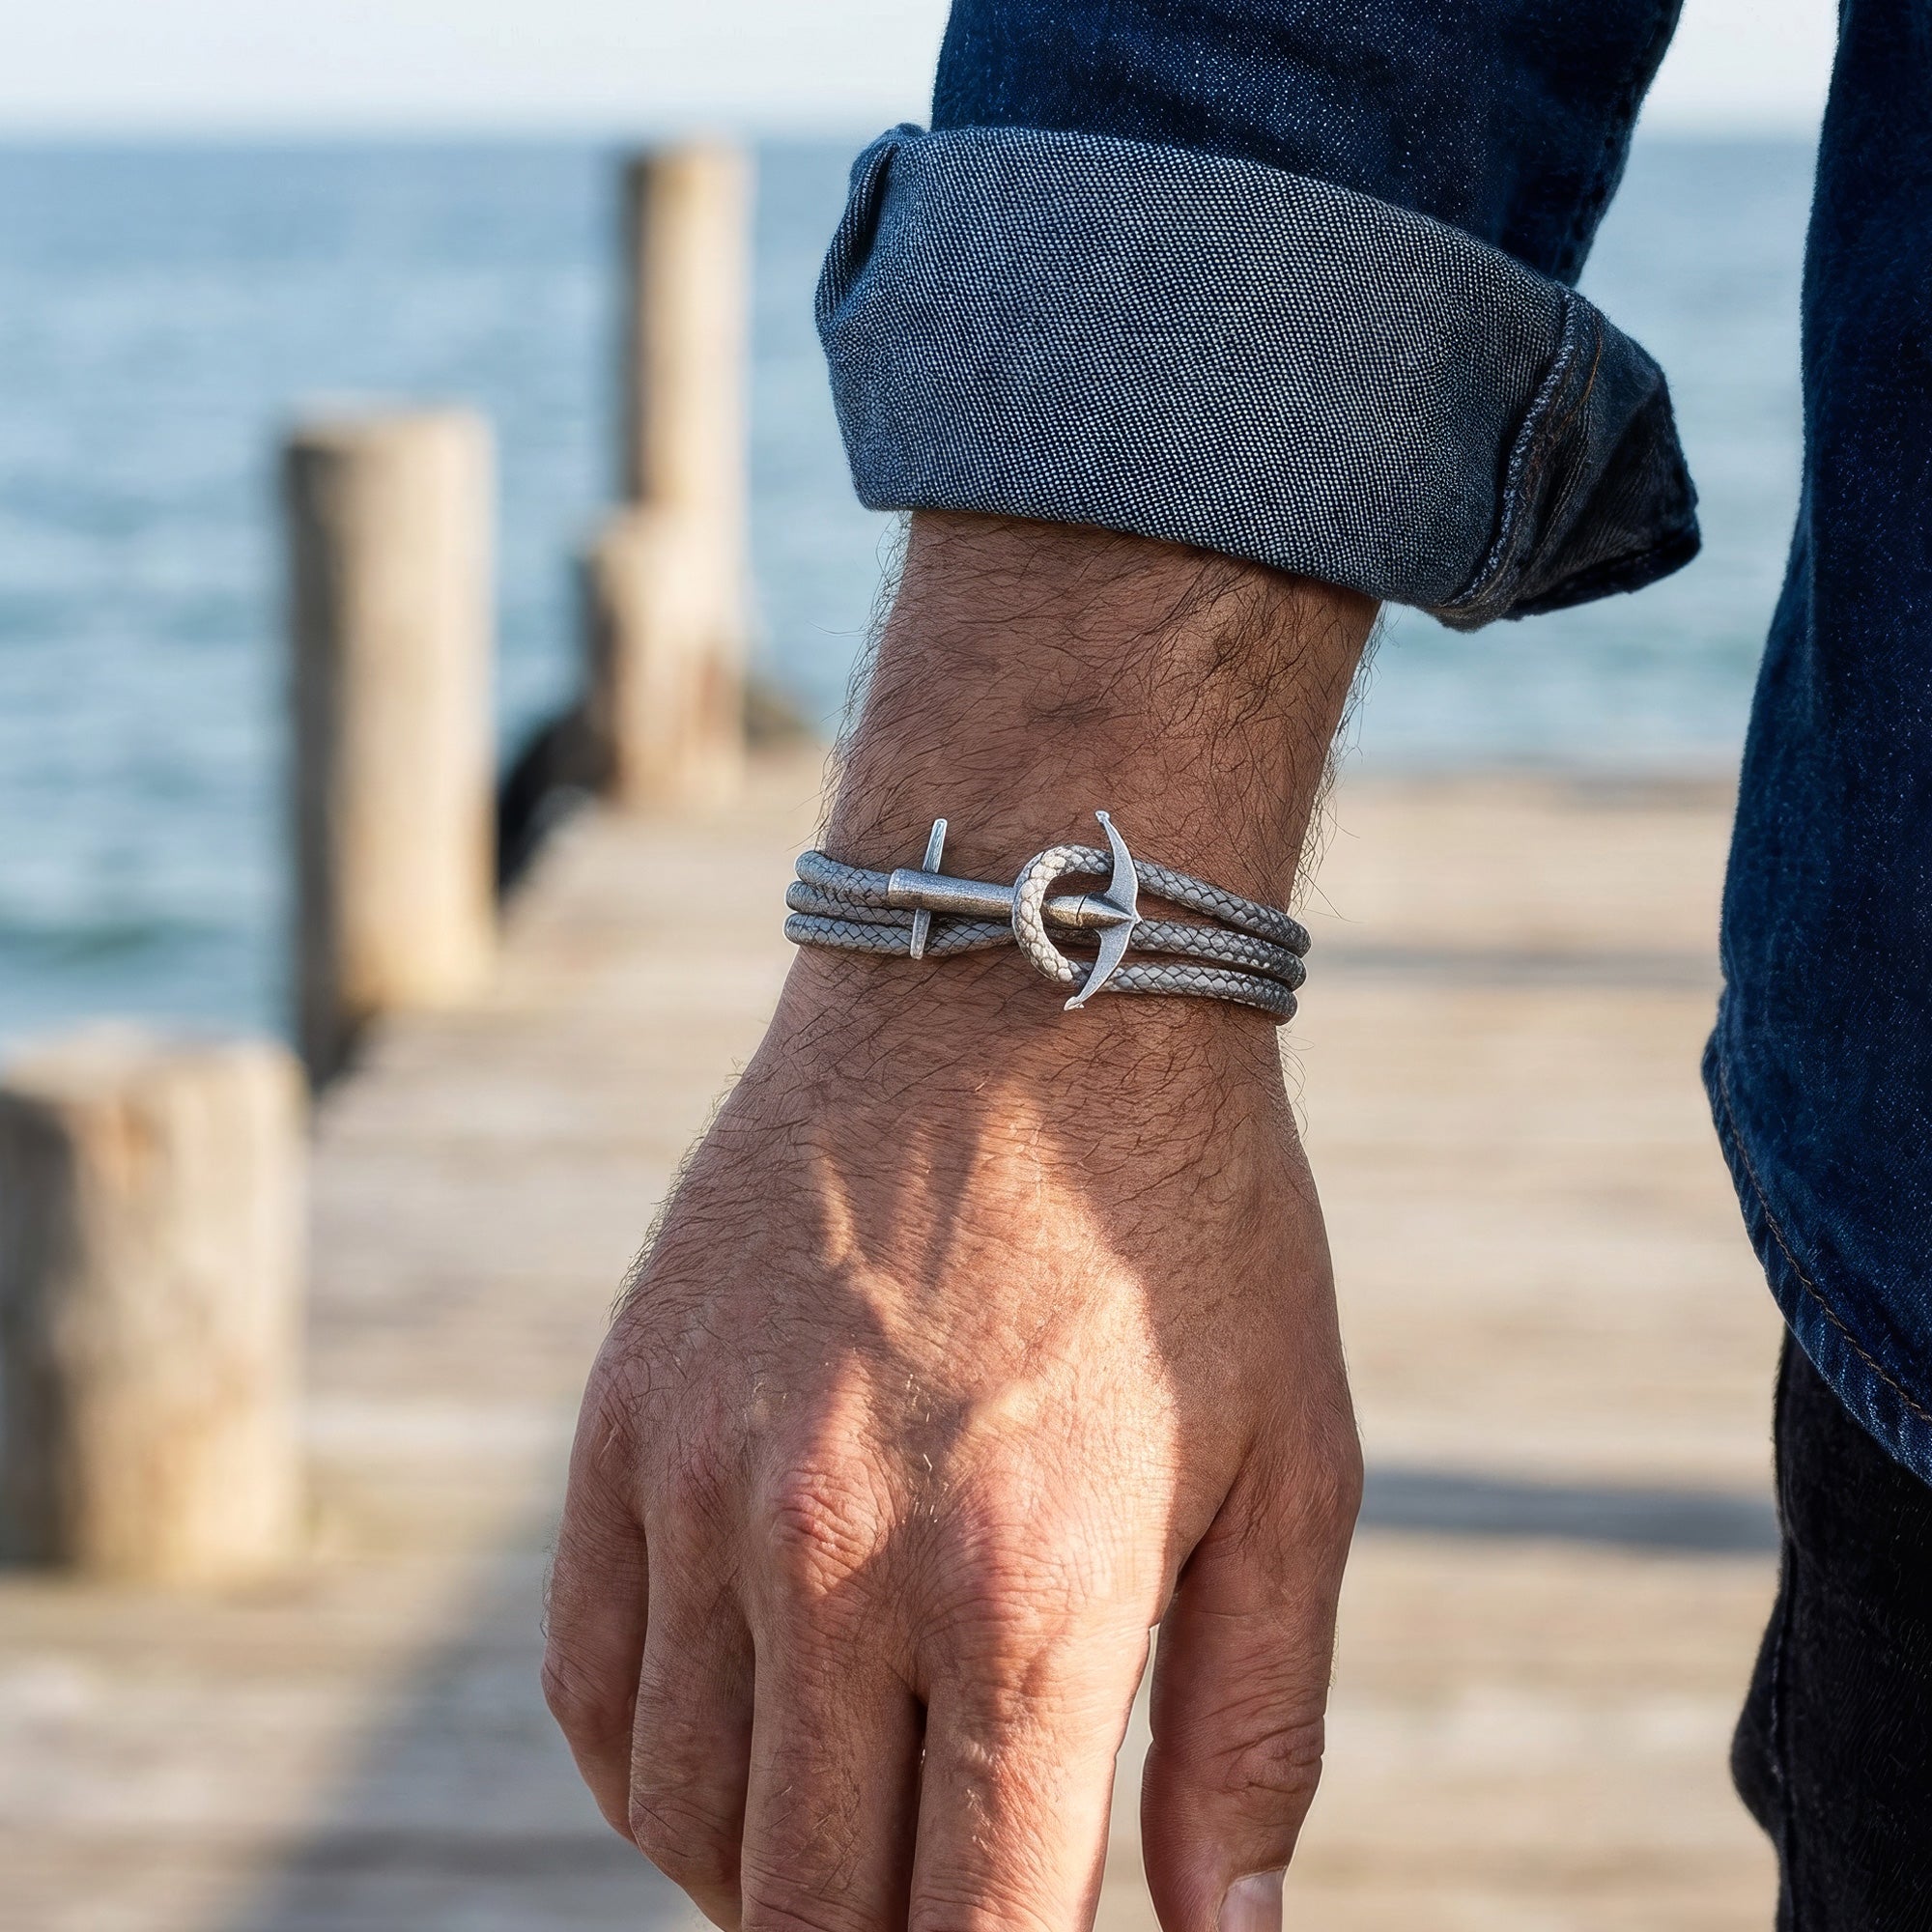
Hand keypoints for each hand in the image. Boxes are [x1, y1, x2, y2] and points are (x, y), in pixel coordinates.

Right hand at [544, 962, 1358, 1931]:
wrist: (1017, 993)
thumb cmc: (1184, 1229)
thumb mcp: (1291, 1467)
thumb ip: (1252, 1728)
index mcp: (1031, 1594)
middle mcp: (840, 1559)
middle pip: (811, 1909)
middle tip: (938, 1901)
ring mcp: (707, 1487)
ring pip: (682, 1818)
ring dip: (761, 1883)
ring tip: (846, 1838)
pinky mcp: (625, 1419)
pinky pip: (592, 1682)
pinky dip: (650, 1769)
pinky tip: (730, 1753)